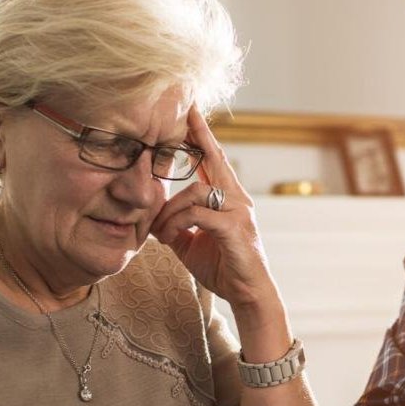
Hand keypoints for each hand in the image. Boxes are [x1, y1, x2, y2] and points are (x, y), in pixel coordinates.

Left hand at [150, 106, 277, 309]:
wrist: (248, 295)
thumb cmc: (223, 268)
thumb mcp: (191, 243)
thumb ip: (177, 224)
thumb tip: (156, 216)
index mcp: (228, 198)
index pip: (214, 160)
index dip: (202, 135)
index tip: (191, 112)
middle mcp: (237, 198)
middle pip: (215, 159)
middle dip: (199, 134)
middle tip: (186, 110)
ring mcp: (239, 211)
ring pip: (195, 192)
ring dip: (169, 211)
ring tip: (158, 232)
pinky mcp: (235, 228)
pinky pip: (198, 214)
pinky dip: (177, 223)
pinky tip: (168, 236)